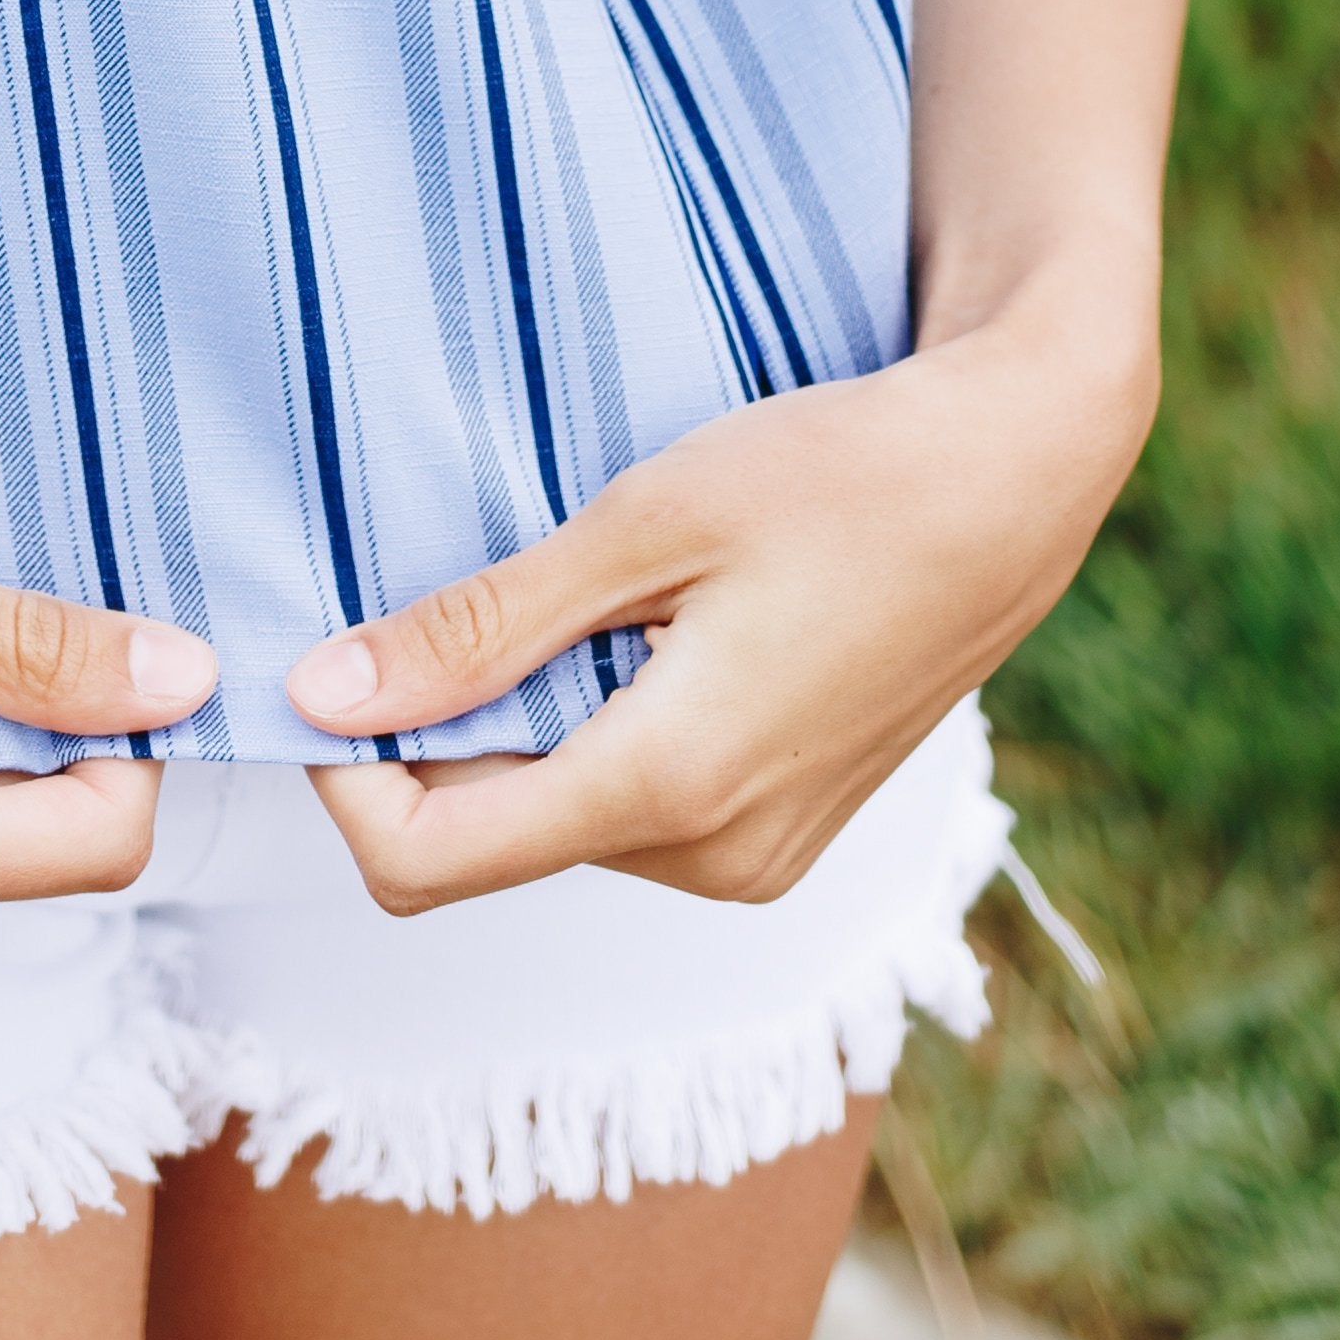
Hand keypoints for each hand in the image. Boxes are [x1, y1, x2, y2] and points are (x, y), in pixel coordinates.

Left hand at [281, 296, 1153, 912]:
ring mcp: (758, 860)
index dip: (347, 781)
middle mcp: (713, 862)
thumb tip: (321, 695)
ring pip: (561, 826)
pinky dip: (596, 734)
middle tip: (459, 596)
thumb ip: (482, 627)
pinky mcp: (785, 836)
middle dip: (439, 743)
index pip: (426, 867)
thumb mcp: (645, 521)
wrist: (1018, 477)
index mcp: (670, 789)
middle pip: (489, 845)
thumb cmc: (841, 472)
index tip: (340, 666)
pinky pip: (636, 812)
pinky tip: (642, 627)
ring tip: (579, 594)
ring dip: (525, 731)